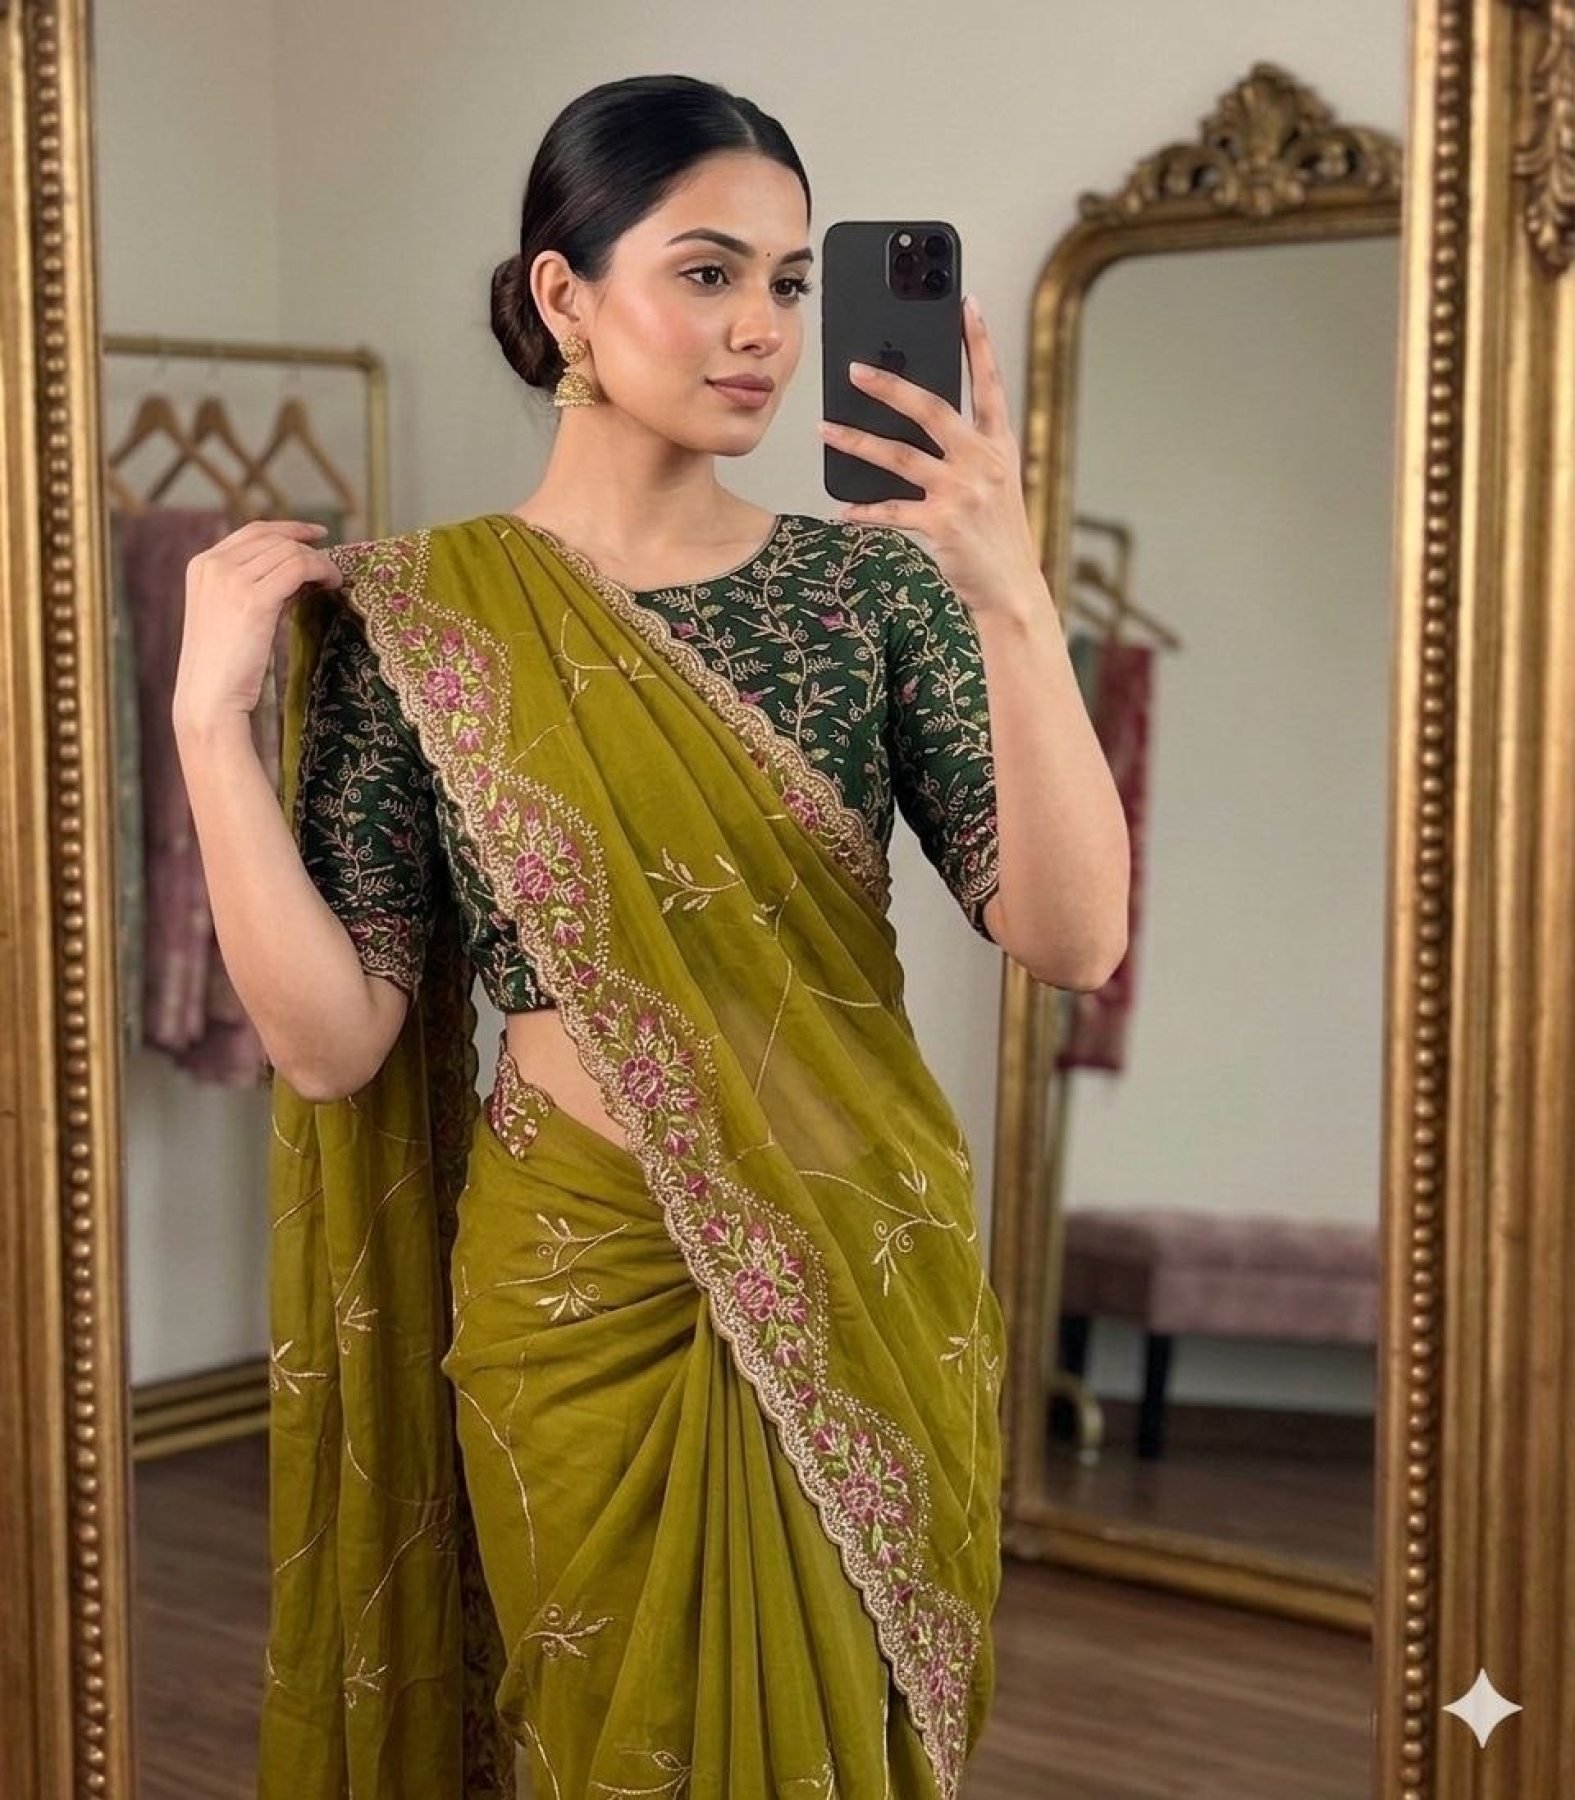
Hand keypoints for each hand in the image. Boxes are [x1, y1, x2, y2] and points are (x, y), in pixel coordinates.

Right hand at [172, 518, 343, 736]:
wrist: (209, 698)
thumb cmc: (223, 666)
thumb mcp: (229, 614)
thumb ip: (251, 587)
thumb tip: (295, 572)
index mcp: (202, 564)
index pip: (254, 531)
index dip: (289, 528)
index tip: (316, 535)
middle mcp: (213, 565)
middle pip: (275, 539)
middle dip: (308, 549)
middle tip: (330, 568)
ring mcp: (231, 579)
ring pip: (291, 552)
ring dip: (319, 563)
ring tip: (333, 581)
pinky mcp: (254, 599)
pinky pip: (300, 568)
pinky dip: (322, 571)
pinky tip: (332, 585)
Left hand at [817, 293, 1042, 615]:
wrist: (1011, 587)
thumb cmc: (996, 534)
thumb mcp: (995, 483)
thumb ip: (968, 451)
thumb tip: (917, 423)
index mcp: (1000, 446)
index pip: (990, 383)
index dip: (979, 342)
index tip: (966, 303)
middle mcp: (983, 462)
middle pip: (931, 409)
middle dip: (890, 385)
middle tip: (854, 369)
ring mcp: (962, 492)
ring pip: (898, 456)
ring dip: (856, 440)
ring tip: (825, 430)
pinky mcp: (942, 523)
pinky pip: (891, 510)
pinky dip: (863, 510)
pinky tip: (843, 509)